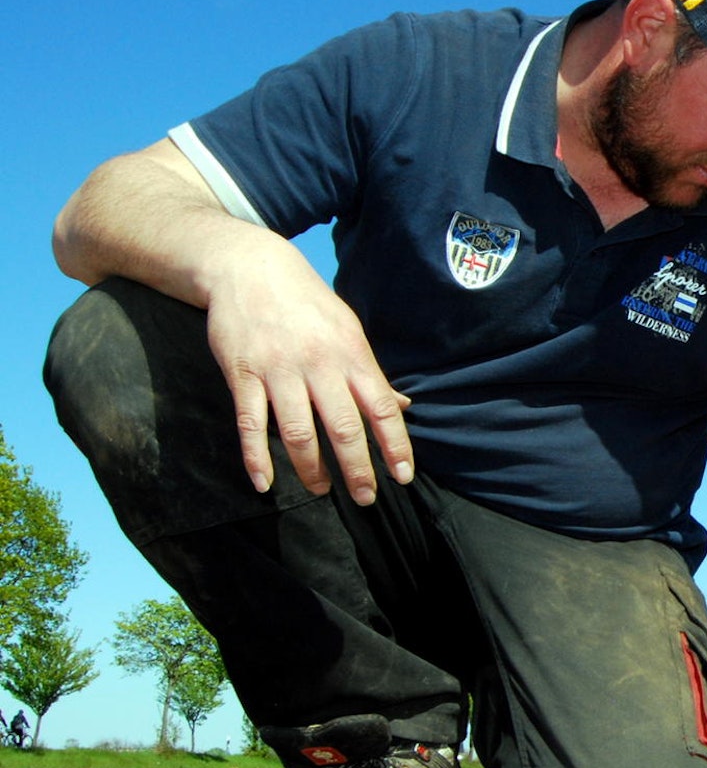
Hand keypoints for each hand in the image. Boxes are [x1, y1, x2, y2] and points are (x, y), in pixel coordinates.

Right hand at [204, 259, 412, 504]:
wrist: (250, 268)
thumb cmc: (307, 304)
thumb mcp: (348, 329)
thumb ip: (371, 373)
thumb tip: (401, 406)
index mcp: (351, 355)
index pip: (380, 408)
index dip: (394, 444)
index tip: (403, 476)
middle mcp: (318, 365)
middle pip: (342, 427)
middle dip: (357, 468)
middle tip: (366, 498)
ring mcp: (278, 370)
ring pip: (297, 432)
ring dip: (310, 469)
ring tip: (321, 490)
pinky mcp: (242, 374)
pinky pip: (250, 423)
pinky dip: (256, 457)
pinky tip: (264, 484)